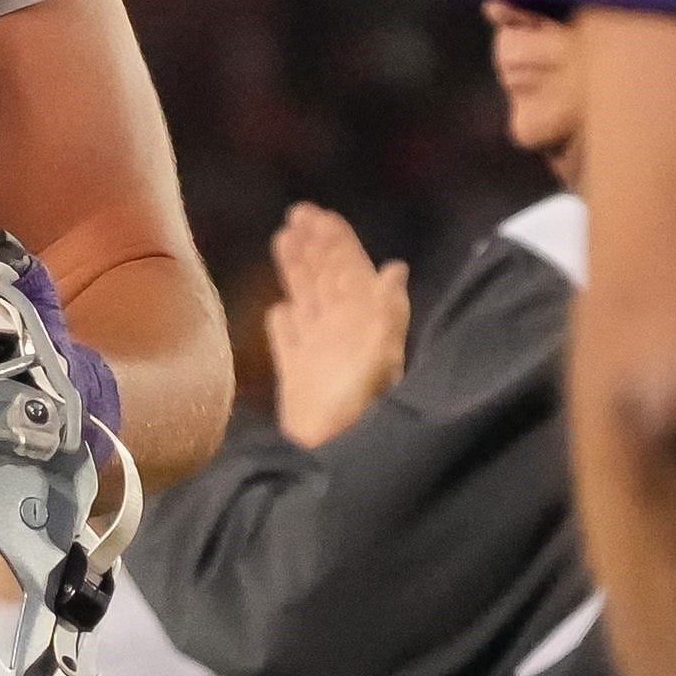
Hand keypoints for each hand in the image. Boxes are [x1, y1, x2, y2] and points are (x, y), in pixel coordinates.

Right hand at [262, 202, 411, 448]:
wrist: (334, 462)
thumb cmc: (360, 415)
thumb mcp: (380, 360)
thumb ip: (388, 315)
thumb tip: (395, 267)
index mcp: (360, 324)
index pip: (348, 271)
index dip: (335, 241)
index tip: (316, 213)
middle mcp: (341, 334)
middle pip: (327, 280)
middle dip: (313, 247)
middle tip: (297, 214)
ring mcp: (318, 356)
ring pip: (306, 301)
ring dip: (296, 271)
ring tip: (283, 240)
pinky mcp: (297, 380)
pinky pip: (288, 343)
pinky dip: (284, 325)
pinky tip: (280, 312)